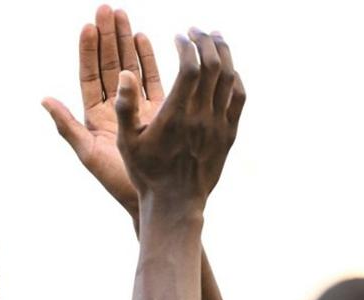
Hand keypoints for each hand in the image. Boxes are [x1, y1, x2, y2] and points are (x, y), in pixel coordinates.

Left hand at [42, 6, 165, 220]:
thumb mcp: (88, 153)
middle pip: (110, 66)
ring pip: (129, 68)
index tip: (88, 26)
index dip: (89, 51)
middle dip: (108, 37)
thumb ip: (67, 126)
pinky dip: (147, 59)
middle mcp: (115, 109)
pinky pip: (151, 79)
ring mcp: (136, 108)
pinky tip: (143, 38)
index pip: (90, 76)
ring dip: (125, 42)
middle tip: (107, 8)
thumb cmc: (117, 181)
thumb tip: (44, 99)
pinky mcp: (158, 111)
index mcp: (95, 117)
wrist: (151, 197)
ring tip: (123, 15)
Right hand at [115, 29, 244, 213]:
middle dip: (206, 42)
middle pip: (214, 66)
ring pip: (229, 78)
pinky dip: (234, 77)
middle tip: (196, 31)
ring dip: (224, 53)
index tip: (179, 36)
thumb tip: (125, 72)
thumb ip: (125, 106)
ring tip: (215, 39)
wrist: (176, 204)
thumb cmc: (147, 174)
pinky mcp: (228, 134)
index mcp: (175, 116)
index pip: (190, 68)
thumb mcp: (127, 143)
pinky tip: (227, 69)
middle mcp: (201, 118)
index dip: (187, 46)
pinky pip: (238, 97)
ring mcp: (218, 126)